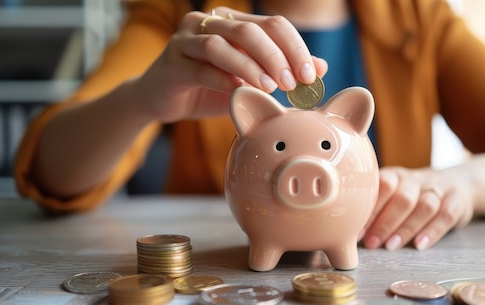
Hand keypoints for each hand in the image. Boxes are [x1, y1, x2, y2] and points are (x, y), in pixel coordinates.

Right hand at [130, 7, 327, 122]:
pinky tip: (240, 92)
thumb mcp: (251, 82)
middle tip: (293, 83)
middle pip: (250, 29)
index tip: (310, 76)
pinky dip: (223, 79)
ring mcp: (186, 39)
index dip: (295, 48)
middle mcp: (209, 23)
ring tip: (271, 88)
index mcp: (233, 22)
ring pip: (222, 43)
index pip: (272, 25)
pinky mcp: (171, 62)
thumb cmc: (210, 89)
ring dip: (251, 66)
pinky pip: (200, 68)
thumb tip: (321, 67)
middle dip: (277, 56)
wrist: (163, 101)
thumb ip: (282, 73)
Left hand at [360, 166, 474, 249]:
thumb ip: (375, 207)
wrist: (457, 183)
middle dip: (385, 222)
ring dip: (406, 228)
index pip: (382, 186)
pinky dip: (432, 231)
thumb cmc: (413, 195)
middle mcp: (416, 179)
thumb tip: (349, 232)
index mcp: (396, 175)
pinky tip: (419, 245)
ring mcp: (438, 189)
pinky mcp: (456, 201)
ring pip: (425, 206)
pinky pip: (446, 215)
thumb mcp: (394, 193)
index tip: (356, 231)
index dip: (369, 209)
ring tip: (391, 247)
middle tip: (372, 243)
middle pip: (403, 197)